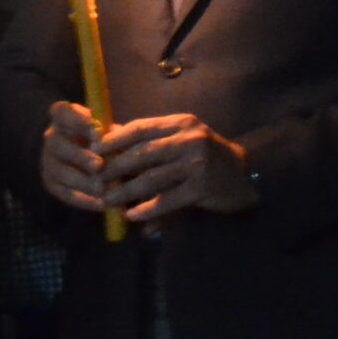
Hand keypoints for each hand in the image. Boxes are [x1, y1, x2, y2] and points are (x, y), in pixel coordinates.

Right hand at [39, 101, 108, 213]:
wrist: (94, 162)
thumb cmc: (106, 141)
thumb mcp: (110, 133)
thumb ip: (114, 135)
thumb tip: (125, 141)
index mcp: (64, 118)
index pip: (61, 112)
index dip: (75, 119)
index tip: (96, 128)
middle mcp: (52, 138)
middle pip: (58, 144)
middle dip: (79, 155)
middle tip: (99, 165)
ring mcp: (49, 162)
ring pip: (60, 171)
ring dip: (81, 180)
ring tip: (101, 189)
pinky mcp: (53, 184)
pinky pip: (66, 194)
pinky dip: (84, 200)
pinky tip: (100, 205)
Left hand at [98, 113, 256, 225]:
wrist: (244, 174)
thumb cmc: (205, 156)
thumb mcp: (182, 140)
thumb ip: (154, 142)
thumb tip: (111, 146)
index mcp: (180, 123)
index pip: (141, 128)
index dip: (115, 138)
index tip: (94, 148)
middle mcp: (189, 139)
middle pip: (143, 153)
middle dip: (115, 167)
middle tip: (95, 178)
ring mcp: (197, 163)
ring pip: (152, 178)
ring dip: (127, 191)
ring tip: (108, 200)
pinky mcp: (202, 188)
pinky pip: (168, 200)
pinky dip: (149, 209)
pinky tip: (133, 215)